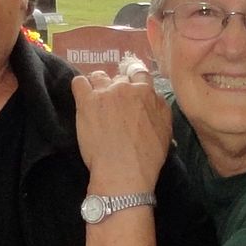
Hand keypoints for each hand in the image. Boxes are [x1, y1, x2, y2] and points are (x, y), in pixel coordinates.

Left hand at [71, 57, 171, 195]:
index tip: (129, 94)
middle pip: (118, 78)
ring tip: (96, 101)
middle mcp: (126, 88)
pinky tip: (82, 98)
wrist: (124, 170)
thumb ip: (159, 108)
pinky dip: (81, 87)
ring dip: (98, 86)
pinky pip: (79, 83)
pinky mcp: (86, 101)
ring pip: (99, 76)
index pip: (140, 75)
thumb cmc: (147, 156)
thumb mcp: (166, 129)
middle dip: (116, 89)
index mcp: (147, 92)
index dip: (134, 83)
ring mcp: (105, 92)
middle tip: (113, 106)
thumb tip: (153, 98)